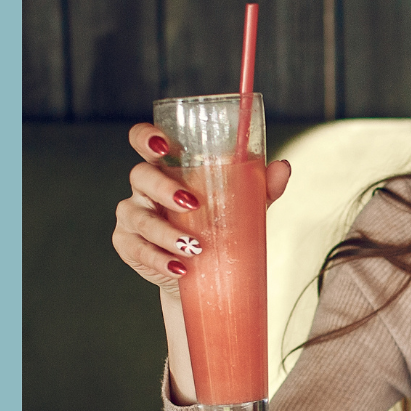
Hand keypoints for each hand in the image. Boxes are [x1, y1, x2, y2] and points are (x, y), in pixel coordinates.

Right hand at [110, 122, 289, 296]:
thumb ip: (259, 186)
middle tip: (193, 204)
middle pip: (140, 175)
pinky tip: (180, 268)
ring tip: (195, 247)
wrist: (202, 274)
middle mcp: (142, 188)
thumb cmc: (216, 225)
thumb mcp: (240, 204)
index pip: (142, 141)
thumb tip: (283, 167)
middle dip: (163, 189)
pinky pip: (138, 249)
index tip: (162, 145)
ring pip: (140, 218)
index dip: (145, 137)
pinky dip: (160, 259)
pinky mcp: (127, 245)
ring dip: (166, 233)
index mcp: (164, 167)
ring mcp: (131, 216)